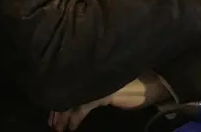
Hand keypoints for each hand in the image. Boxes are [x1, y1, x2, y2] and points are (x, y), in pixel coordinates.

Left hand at [48, 73, 169, 129]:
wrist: (149, 85)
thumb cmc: (128, 86)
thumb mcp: (106, 88)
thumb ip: (92, 90)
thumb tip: (75, 101)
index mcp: (90, 75)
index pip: (69, 86)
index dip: (58, 100)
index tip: (51, 114)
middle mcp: (91, 77)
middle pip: (69, 93)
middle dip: (58, 110)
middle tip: (52, 124)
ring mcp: (98, 84)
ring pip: (74, 100)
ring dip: (64, 115)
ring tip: (59, 127)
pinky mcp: (105, 92)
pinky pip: (85, 106)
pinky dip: (76, 117)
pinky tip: (72, 126)